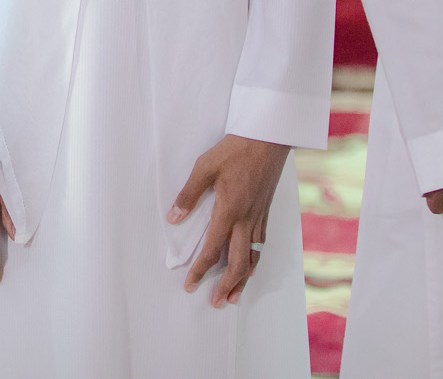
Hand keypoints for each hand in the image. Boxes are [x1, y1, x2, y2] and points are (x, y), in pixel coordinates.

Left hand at [169, 134, 290, 307]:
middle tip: (216, 302)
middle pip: (237, 264)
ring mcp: (258, 218)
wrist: (268, 140)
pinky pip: (261, 245)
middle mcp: (246, 220)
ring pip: (253, 258)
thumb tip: (174, 217)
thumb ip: (189, 194)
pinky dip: (254, 262)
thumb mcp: (205, 167)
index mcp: (229, 211)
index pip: (212, 250)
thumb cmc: (235, 150)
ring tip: (234, 296)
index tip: (190, 284)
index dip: (200, 270)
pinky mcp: (265, 212)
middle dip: (226, 286)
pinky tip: (249, 266)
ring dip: (242, 280)